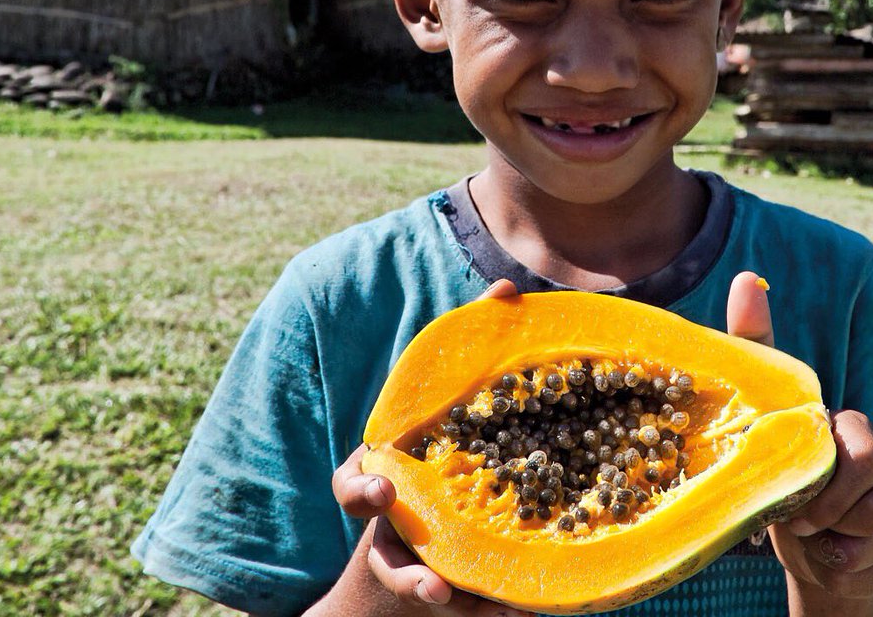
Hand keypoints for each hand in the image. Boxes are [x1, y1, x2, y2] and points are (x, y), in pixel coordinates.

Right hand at [331, 278, 533, 615]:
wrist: (443, 514)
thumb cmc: (447, 441)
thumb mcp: (453, 398)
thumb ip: (472, 345)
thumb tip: (508, 287)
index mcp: (385, 479)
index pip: (355, 490)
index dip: (363, 492)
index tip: (384, 488)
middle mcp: (396, 526)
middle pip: (384, 559)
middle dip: (404, 572)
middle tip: (433, 585)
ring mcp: (419, 561)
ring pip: (422, 590)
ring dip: (440, 599)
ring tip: (457, 603)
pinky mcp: (452, 585)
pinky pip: (466, 605)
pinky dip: (487, 609)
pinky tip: (517, 608)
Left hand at [726, 272, 872, 607]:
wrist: (793, 532)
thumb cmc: (773, 458)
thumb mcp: (759, 404)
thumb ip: (756, 340)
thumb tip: (749, 277)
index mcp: (859, 429)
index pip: (865, 460)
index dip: (829, 492)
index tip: (796, 504)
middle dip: (833, 524)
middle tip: (801, 523)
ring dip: (833, 553)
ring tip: (809, 535)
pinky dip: (844, 575)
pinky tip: (828, 556)